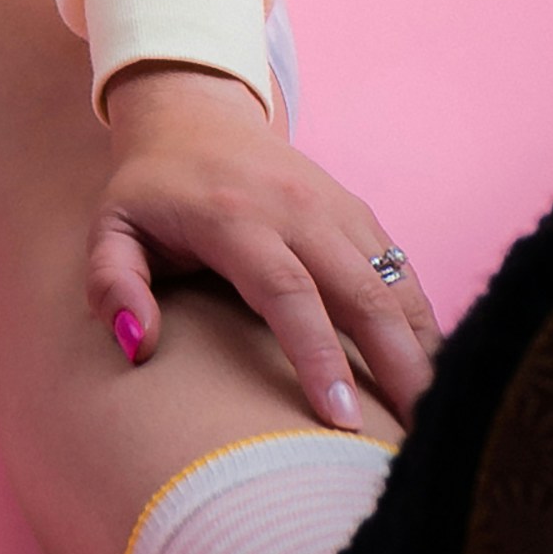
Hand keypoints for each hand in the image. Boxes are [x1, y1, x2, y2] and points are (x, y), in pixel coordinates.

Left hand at [87, 63, 440, 432]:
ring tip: (442, 413)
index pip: (290, 295)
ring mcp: (337, 208)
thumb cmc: (150, 190)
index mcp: (237, 219)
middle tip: (421, 437)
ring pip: (396, 282)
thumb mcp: (110, 230)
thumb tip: (138, 344)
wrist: (193, 116)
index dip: (320, 359)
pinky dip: (423, 319)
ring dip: (423, 347)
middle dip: (397, 366)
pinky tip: (437, 369)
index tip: (342, 421)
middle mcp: (299, 210)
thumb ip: (113, 284)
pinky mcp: (358, 212)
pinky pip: (402, 269)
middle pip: (363, 294)